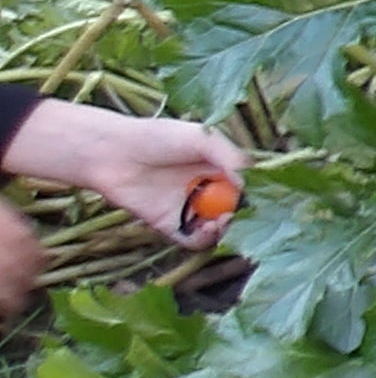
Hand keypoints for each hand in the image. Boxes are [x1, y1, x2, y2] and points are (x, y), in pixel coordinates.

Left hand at [0, 99, 247, 242]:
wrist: (111, 153)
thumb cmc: (156, 137)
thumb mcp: (202, 137)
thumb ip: (230, 156)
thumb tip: (250, 182)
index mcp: (220, 168)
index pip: (249, 187)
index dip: (259, 195)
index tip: (264, 198)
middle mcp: (208, 190)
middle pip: (238, 211)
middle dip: (246, 217)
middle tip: (242, 213)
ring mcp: (189, 209)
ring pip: (219, 229)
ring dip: (227, 230)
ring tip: (223, 221)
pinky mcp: (170, 225)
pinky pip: (193, 240)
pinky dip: (204, 240)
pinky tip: (207, 228)